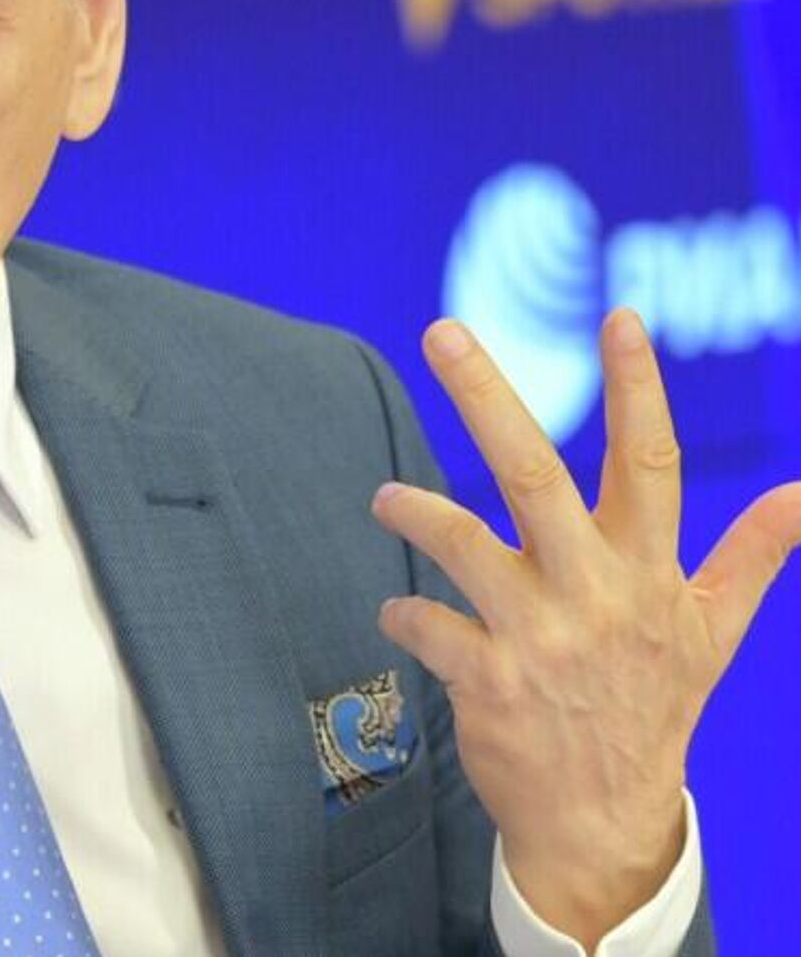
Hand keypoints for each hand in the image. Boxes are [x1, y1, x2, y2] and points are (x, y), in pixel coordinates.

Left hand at [370, 309, 800, 948]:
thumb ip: (751, 557)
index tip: (619, 314)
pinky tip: (401, 613)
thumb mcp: (714, 633)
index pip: (651, 463)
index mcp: (649, 573)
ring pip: (462, 543)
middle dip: (487, 395)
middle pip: (534, 474)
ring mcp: (540, 638)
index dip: (637, 387)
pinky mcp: (488, 682)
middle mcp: (595, 594)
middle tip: (442, 329)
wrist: (607, 820)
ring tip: (385, 499)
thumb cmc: (653, 706)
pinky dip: (403, 612)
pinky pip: (428, 622)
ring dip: (415, 510)